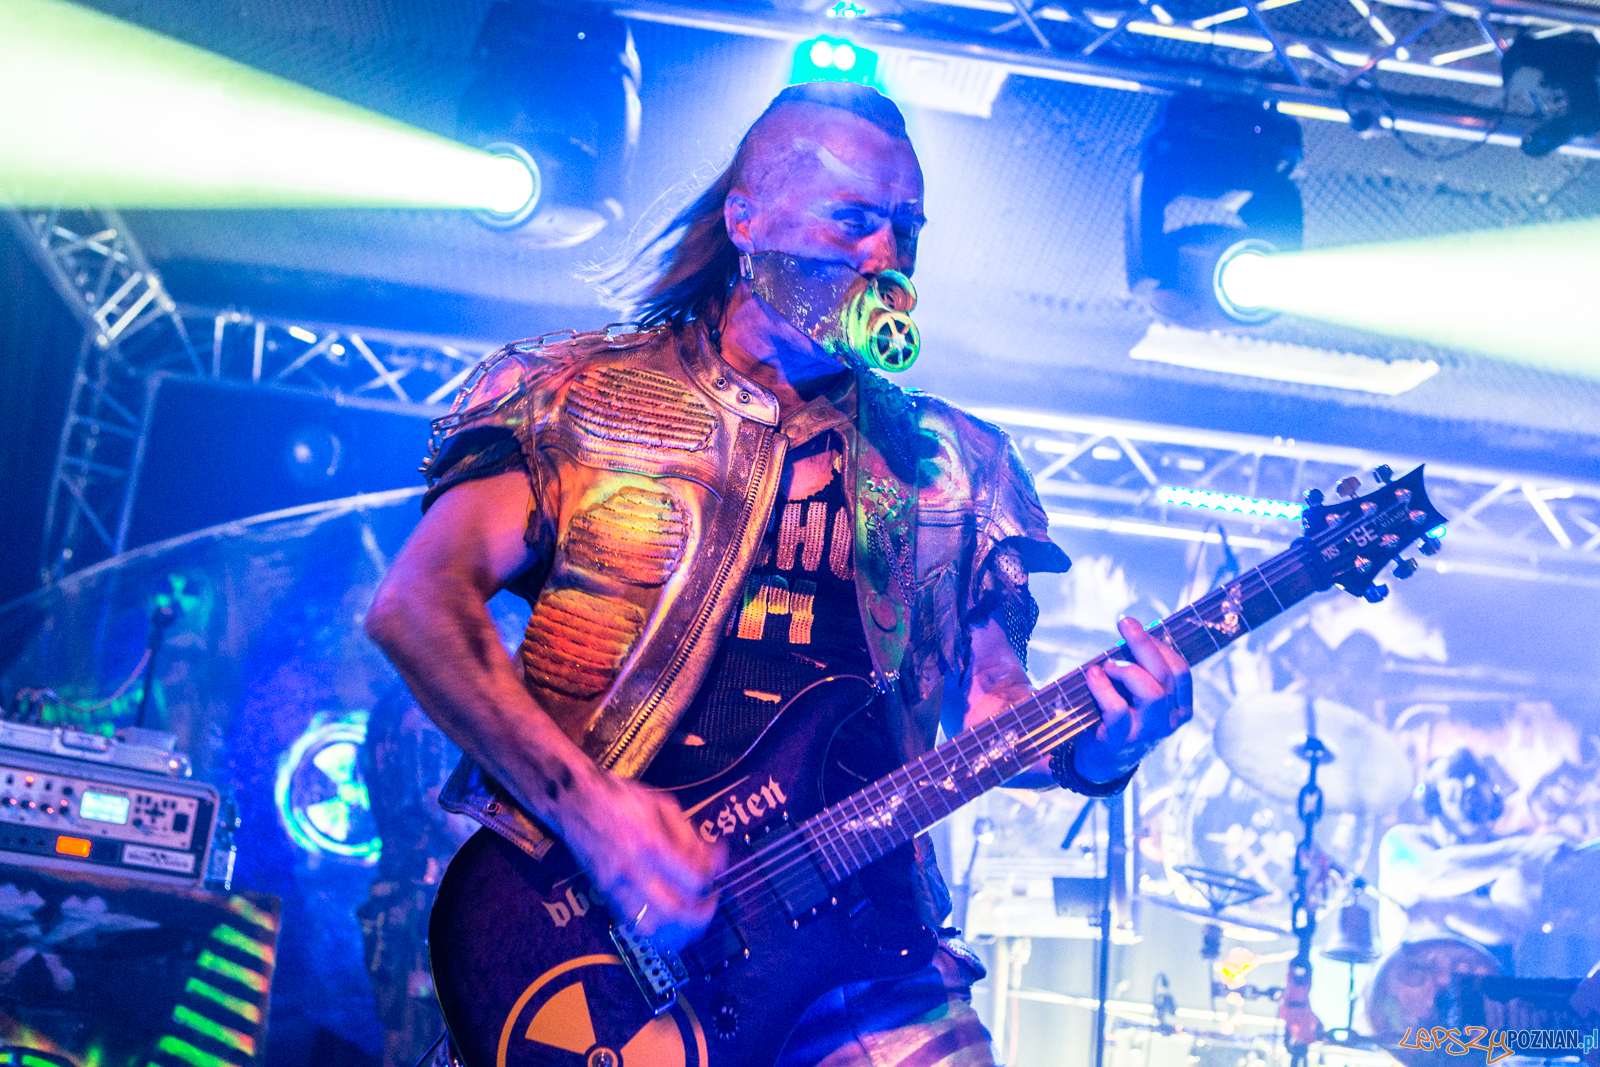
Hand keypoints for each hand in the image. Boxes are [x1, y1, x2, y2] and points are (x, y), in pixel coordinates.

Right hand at [563, 774, 723, 948]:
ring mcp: (616, 885)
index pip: (693, 879)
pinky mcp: (603, 891)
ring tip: (689, 914)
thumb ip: (689, 834)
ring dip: (675, 927)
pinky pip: (630, 920)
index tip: (718, 870)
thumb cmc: (620, 797)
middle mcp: (634, 870)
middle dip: (701, 914)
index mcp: (652, 844)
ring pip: (651, 925)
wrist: (575, 800)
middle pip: (675, 911)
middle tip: (710, 901)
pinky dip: (651, 924)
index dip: (712, 878)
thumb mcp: (661, 804)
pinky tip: (663, 915)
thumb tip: (713, 858)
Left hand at [1076, 616, 1192, 781]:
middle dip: (1145, 644)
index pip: (1180, 670)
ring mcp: (1148, 732)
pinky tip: (1093, 675)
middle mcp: (1169, 720)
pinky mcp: (1122, 740)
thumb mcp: (1137, 695)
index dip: (1160, 645)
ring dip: (1127, 669)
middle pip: (1167, 674)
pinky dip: (1103, 687)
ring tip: (1107, 664)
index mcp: (1179, 707)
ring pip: (1151, 692)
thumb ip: (1141, 670)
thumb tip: (1133, 633)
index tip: (1138, 629)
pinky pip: (1117, 709)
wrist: (1100, 762)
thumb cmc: (1118, 717)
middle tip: (1125, 623)